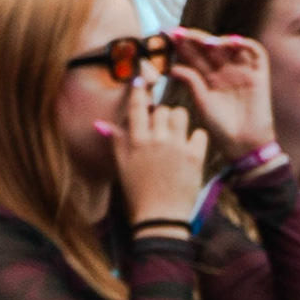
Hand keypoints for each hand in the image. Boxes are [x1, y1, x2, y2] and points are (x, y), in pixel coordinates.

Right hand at [107, 90, 207, 225]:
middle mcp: (156, 139)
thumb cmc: (137, 193)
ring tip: (176, 136)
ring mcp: (176, 146)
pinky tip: (190, 149)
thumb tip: (100, 123)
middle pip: (162, 109)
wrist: (160, 220)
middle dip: (161, 117)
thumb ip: (115, 140)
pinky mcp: (195, 157)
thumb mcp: (122, 166)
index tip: (141, 79)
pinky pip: (199, 132)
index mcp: (136, 140)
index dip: (139, 89)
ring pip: (181, 114)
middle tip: (161, 131)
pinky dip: (196, 139)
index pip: (137, 105)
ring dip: (178, 122)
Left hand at [168, 29, 275, 161]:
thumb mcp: (202, 102)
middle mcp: (224, 70)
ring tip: (205, 43)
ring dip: (218, 41)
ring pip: (230, 46)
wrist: (243, 143)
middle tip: (180, 34)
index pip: (195, 55)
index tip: (168, 36)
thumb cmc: (220, 126)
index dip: (184, 45)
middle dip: (195, 39)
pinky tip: (232, 42)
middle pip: (210, 47)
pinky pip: (256, 53)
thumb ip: (191, 82)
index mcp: (209, 76)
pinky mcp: (259, 74)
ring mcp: (241, 70)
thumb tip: (173, 67)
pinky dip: (246, 44)